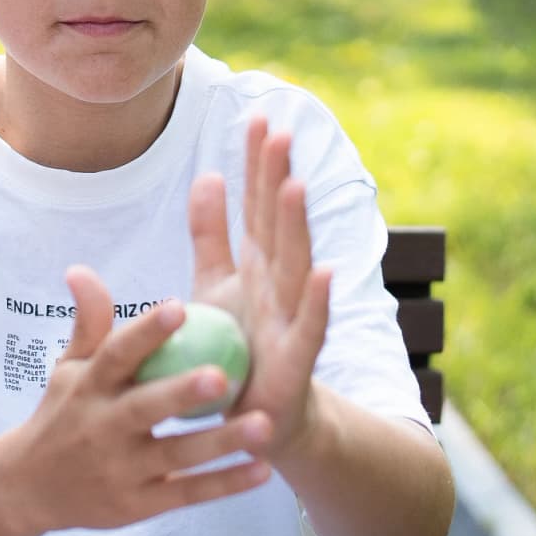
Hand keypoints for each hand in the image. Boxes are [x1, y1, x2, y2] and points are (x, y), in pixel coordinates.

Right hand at [4, 266, 272, 535]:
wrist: (27, 488)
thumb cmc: (62, 415)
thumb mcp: (68, 370)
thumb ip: (89, 324)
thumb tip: (81, 269)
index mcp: (89, 388)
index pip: (116, 355)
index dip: (145, 332)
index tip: (178, 307)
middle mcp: (103, 428)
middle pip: (146, 408)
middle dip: (182, 394)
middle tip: (222, 375)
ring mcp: (122, 470)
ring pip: (176, 455)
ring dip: (220, 442)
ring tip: (264, 424)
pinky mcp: (138, 505)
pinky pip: (187, 494)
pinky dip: (224, 484)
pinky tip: (263, 470)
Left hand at [188, 117, 333, 456]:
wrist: (261, 418)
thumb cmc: (239, 347)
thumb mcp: (216, 285)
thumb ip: (211, 234)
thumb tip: (208, 174)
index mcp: (257, 265)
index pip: (256, 205)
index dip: (257, 164)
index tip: (258, 116)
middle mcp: (278, 284)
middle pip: (277, 224)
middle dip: (277, 178)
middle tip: (281, 129)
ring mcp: (291, 320)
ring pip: (294, 266)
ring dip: (295, 227)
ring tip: (294, 185)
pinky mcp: (297, 361)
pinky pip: (309, 328)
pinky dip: (317, 302)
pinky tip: (327, 273)